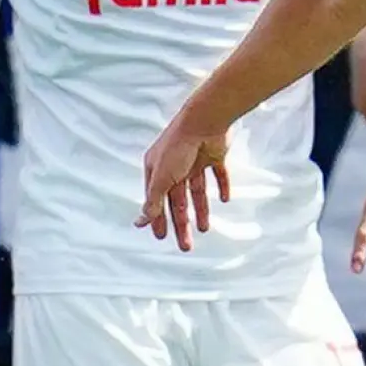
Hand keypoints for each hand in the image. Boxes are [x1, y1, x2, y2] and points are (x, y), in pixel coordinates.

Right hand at [136, 120, 230, 251]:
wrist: (205, 120)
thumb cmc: (178, 146)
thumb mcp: (161, 177)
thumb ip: (153, 201)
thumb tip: (139, 222)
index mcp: (157, 169)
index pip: (156, 200)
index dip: (158, 219)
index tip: (161, 237)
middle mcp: (174, 166)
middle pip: (177, 201)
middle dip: (181, 224)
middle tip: (186, 245)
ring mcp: (194, 160)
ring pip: (198, 191)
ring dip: (201, 210)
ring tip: (205, 229)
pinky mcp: (214, 155)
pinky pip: (219, 174)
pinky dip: (223, 186)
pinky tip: (225, 199)